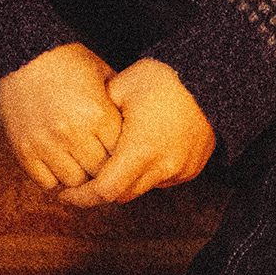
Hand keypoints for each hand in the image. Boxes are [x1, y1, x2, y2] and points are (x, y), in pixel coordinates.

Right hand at [0, 41, 122, 191]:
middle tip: (102, 164)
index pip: (121, 155)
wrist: (21, 55)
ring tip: (81, 166)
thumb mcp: (101, 73)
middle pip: (99, 172)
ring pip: (74, 182)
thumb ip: (120, 101)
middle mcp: (73, 132)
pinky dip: (55, 179)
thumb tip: (139, 122)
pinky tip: (59, 166)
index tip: (120, 154)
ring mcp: (46, 143)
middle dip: (103, 170)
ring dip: (80, 177)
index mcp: (98, 114)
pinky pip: (46, 182)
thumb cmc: (66, 61)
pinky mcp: (24, 150)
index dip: (122, 157)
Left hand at [74, 58, 215, 206]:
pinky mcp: (192, 168)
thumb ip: (97, 114)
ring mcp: (181, 169)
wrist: (211, 78)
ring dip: (124, 181)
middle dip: (100, 190)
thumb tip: (79, 128)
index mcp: (142, 148)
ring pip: (142, 188)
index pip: (106, 190)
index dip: (82, 196)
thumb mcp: (120, 87)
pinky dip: (146, 174)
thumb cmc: (162, 78)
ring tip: (110, 160)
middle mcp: (164, 166)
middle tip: (80, 181)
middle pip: (122, 194)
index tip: (65, 193)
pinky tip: (137, 152)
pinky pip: (161, 180)